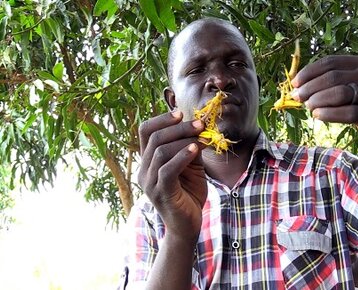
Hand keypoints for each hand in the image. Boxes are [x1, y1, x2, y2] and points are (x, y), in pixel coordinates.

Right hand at [138, 110, 206, 243]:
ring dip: (183, 139)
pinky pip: (167, 169)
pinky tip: (195, 149)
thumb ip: (190, 146)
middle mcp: (143, 169)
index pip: (146, 131)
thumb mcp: (191, 165)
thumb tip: (199, 125)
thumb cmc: (189, 194)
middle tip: (200, 124)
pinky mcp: (161, 193)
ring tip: (203, 137)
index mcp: (148, 160)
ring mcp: (149, 182)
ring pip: (160, 151)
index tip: (180, 112)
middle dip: (179, 127)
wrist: (188, 225)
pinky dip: (182, 156)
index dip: (161, 119)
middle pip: (154, 138)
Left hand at [291, 55, 357, 148]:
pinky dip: (329, 114)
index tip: (294, 83)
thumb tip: (298, 84)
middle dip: (310, 87)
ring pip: (339, 93)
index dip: (309, 72)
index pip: (331, 62)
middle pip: (333, 77)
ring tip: (309, 106)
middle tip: (297, 97)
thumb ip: (331, 81)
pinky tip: (318, 115)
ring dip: (318, 100)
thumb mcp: (352, 85)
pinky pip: (347, 112)